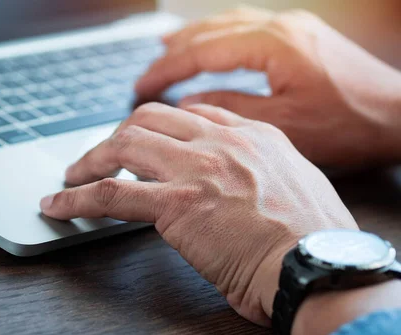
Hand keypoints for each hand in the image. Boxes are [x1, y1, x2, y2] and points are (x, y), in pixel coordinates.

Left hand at [40, 103, 357, 325]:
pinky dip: (76, 197)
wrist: (319, 266)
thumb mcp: (300, 189)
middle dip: (117, 137)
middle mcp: (222, 143)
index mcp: (256, 136)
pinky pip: (109, 194)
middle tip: (99, 157)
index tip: (142, 140)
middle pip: (148, 120)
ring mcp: (196, 169)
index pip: (191, 115)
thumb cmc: (316, 242)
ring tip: (73, 177)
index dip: (157, 127)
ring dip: (90, 160)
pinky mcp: (175, 204)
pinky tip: (58, 204)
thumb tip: (241, 186)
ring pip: (123, 145)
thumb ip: (267, 175)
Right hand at [136, 7, 400, 167]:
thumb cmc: (349, 125)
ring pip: (228, 25)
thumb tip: (188, 102)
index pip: (203, 51)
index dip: (167, 70)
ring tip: (165, 54)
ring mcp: (292, 29)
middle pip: (211, 32)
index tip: (141, 88)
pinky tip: (210, 48)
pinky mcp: (300, 38)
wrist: (399, 116)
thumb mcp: (282, 126)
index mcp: (274, 45)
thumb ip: (229, 109)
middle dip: (173, 54)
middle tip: (145, 78)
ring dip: (193, 41)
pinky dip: (219, 39)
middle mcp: (281, 28)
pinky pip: (247, 30)